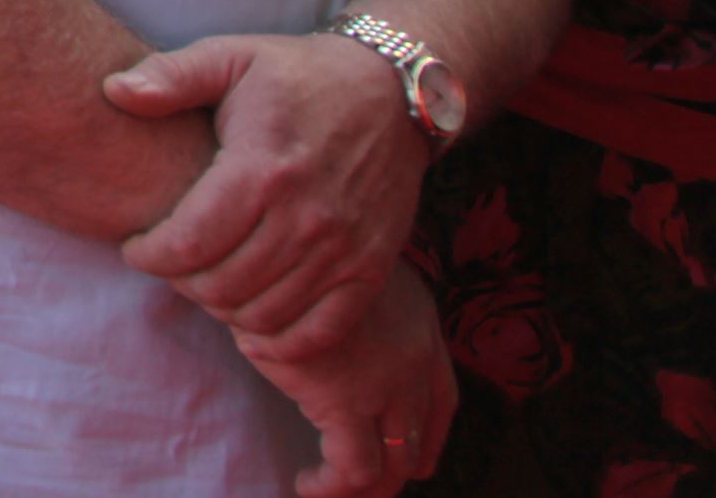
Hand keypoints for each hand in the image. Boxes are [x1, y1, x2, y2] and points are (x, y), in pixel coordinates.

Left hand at [110, 32, 427, 351]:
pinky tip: (251, 320)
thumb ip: (170, 75)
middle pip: (220, 285)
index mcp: (261, 168)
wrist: (393, 93)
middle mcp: (306, 217)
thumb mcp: (231, 56)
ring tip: (205, 280)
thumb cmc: (298, 74)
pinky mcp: (371, 268)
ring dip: (221, 308)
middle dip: (179, 282)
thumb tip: (113, 90)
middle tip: (169, 263)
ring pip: (262, 314)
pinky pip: (318, 332)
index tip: (134, 247)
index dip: (149, 256)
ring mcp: (343, 249)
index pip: (189, 243)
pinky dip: (278, 340)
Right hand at [234, 263, 452, 497]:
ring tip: (323, 488)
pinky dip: (331, 487)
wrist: (272, 243)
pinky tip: (305, 482)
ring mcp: (386, 384)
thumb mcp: (342, 272)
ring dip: (363, 487)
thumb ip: (355, 306)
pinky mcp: (344, 401)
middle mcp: (416, 358)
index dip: (430, 439)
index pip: (443, 400)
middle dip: (395, 470)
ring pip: (393, 464)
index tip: (414, 460)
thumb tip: (338, 335)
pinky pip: (354, 469)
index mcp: (420, 325)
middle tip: (361, 485)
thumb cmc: (291, 252)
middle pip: (421, 438)